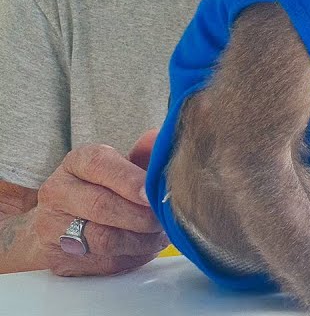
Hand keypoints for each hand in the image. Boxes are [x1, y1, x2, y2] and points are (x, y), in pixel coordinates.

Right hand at [29, 130, 168, 275]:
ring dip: (141, 241)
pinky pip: (103, 263)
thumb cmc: (101, 189)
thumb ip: (143, 154)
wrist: (58, 221)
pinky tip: (144, 249)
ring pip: (104, 239)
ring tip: (159, 235)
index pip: (99, 165)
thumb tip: (160, 139)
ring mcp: (52, 227)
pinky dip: (132, 258)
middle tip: (164, 220)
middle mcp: (58, 192)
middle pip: (102, 206)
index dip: (130, 180)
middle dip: (142, 216)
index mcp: (76, 163)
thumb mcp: (120, 166)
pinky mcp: (59, 258)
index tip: (153, 193)